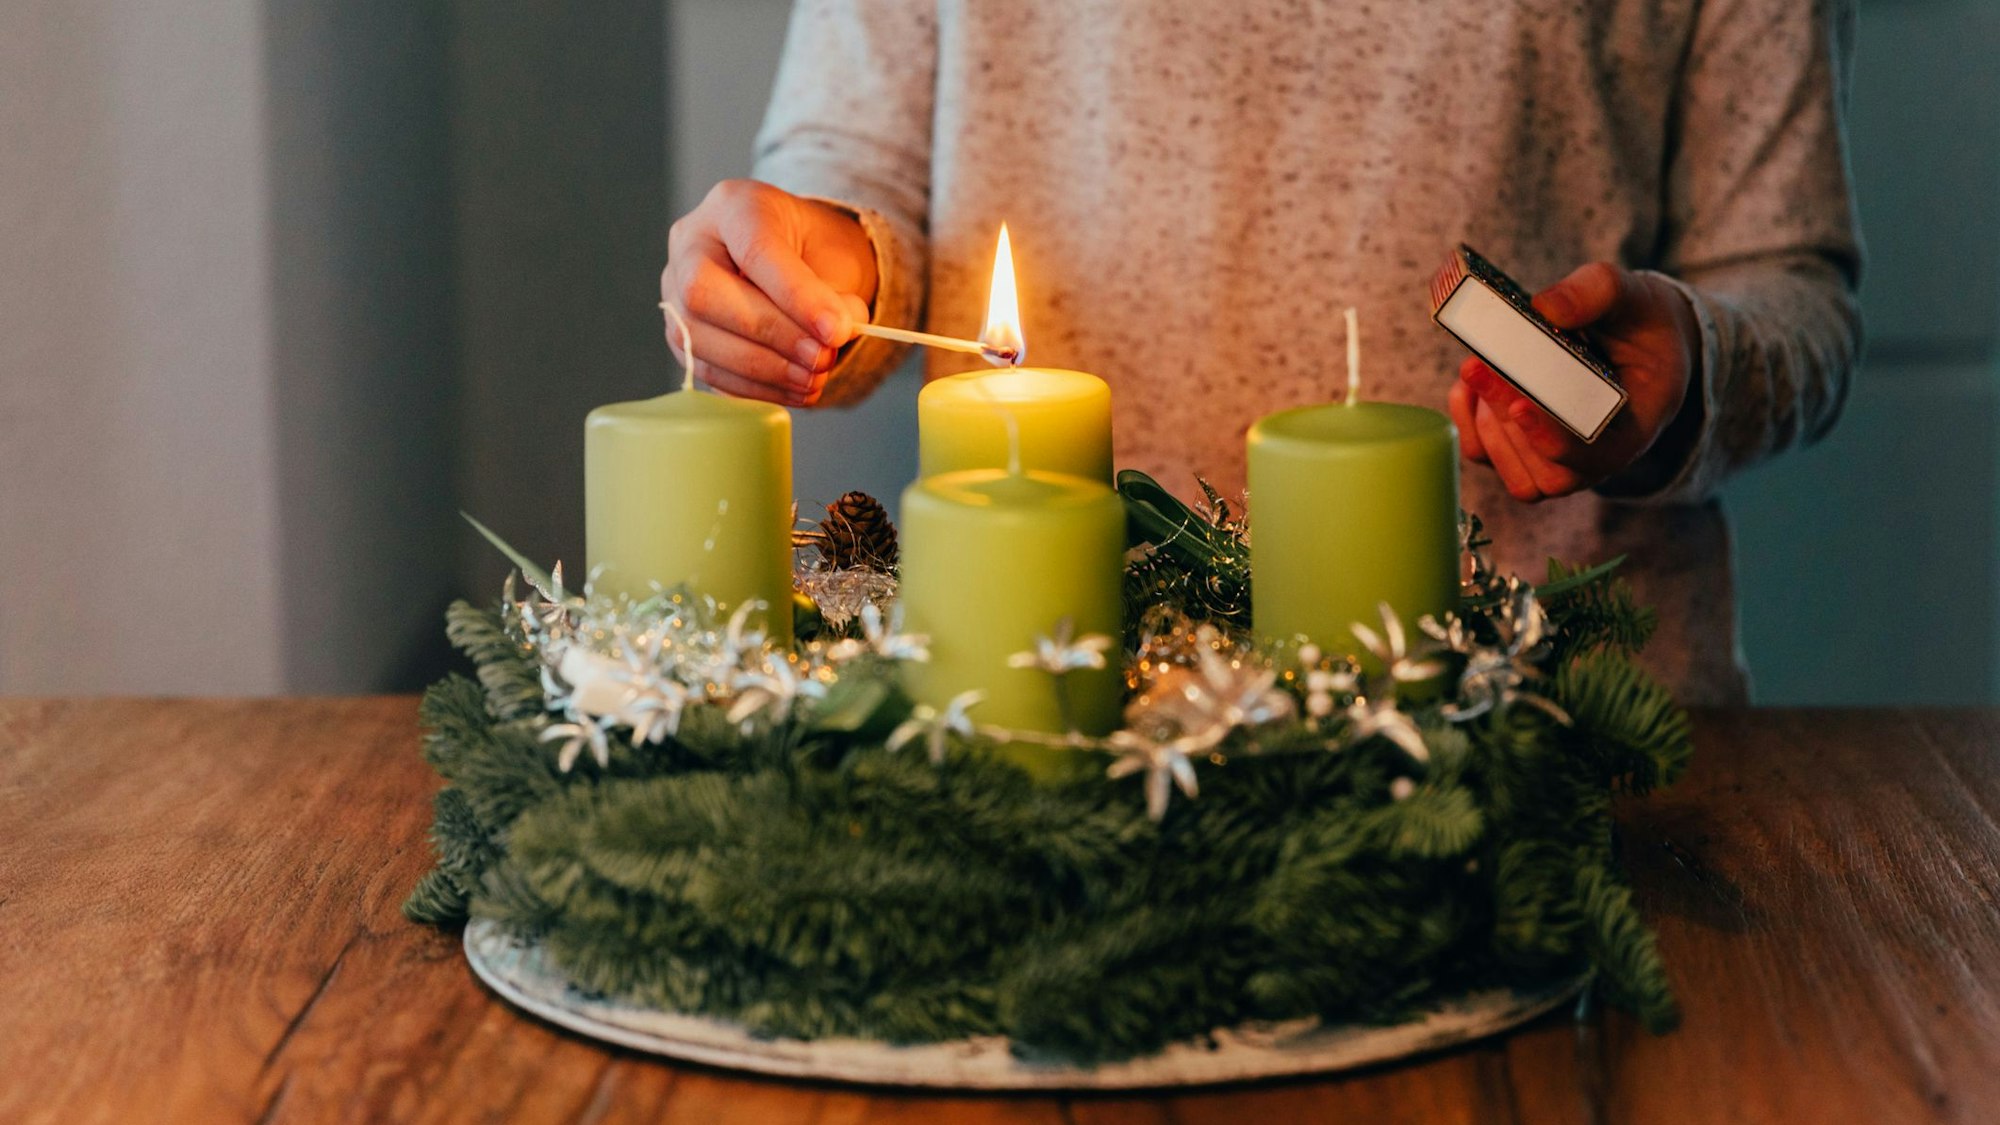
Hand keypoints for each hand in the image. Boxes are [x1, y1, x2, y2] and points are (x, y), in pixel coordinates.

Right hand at [662, 180, 876, 406]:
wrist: (798, 262)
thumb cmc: (815, 254)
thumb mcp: (836, 257)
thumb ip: (834, 293)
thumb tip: (832, 335)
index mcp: (733, 205)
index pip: (754, 248)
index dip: (796, 295)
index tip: (836, 330)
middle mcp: (691, 242)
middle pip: (704, 292)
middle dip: (772, 334)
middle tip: (822, 358)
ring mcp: (674, 289)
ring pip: (696, 336)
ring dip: (763, 369)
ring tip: (814, 378)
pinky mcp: (681, 333)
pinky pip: (704, 368)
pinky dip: (753, 387)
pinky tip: (794, 389)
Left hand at [1447, 262, 1698, 501]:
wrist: (1633, 334)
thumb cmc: (1640, 320)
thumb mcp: (1634, 295)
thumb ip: (1598, 293)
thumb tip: (1546, 307)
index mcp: (1634, 428)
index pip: (1594, 458)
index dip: (1551, 439)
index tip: (1518, 405)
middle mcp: (1597, 457)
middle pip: (1546, 471)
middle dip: (1505, 420)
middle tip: (1477, 365)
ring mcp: (1559, 458)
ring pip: (1514, 472)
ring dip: (1485, 424)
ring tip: (1475, 368)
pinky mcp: (1523, 447)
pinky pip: (1486, 455)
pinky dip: (1467, 423)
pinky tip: (1466, 385)